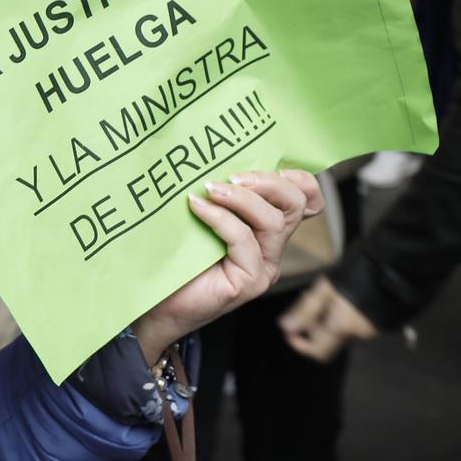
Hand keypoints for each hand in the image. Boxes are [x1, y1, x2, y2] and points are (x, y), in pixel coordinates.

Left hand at [130, 170, 322, 361]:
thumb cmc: (174, 258)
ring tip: (211, 189)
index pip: (304, 197)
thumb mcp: (198, 216)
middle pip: (296, 203)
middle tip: (231, 176)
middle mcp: (271, 247)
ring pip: (274, 221)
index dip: (294, 177)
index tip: (260, 162)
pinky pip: (245, 242)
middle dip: (267, 181)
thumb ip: (216, 194)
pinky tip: (196, 208)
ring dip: (242, 198)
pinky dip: (221, 219)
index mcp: (265, 228)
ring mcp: (263, 267)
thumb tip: (209, 156)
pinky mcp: (249, 282)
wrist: (156, 304)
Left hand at [280, 276, 378, 360]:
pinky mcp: (379, 322)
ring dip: (328, 319)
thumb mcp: (325, 290)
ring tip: (327, 294)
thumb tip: (285, 328)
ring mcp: (371, 329)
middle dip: (314, 326)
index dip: (301, 345)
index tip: (290, 333)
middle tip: (310, 301)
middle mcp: (358, 334)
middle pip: (328, 340)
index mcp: (342, 327)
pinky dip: (343, 317)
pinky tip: (342, 297)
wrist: (395, 269)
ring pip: (341, 332)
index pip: (318, 352)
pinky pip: (355, 325)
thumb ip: (305, 312)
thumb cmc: (358, 276)